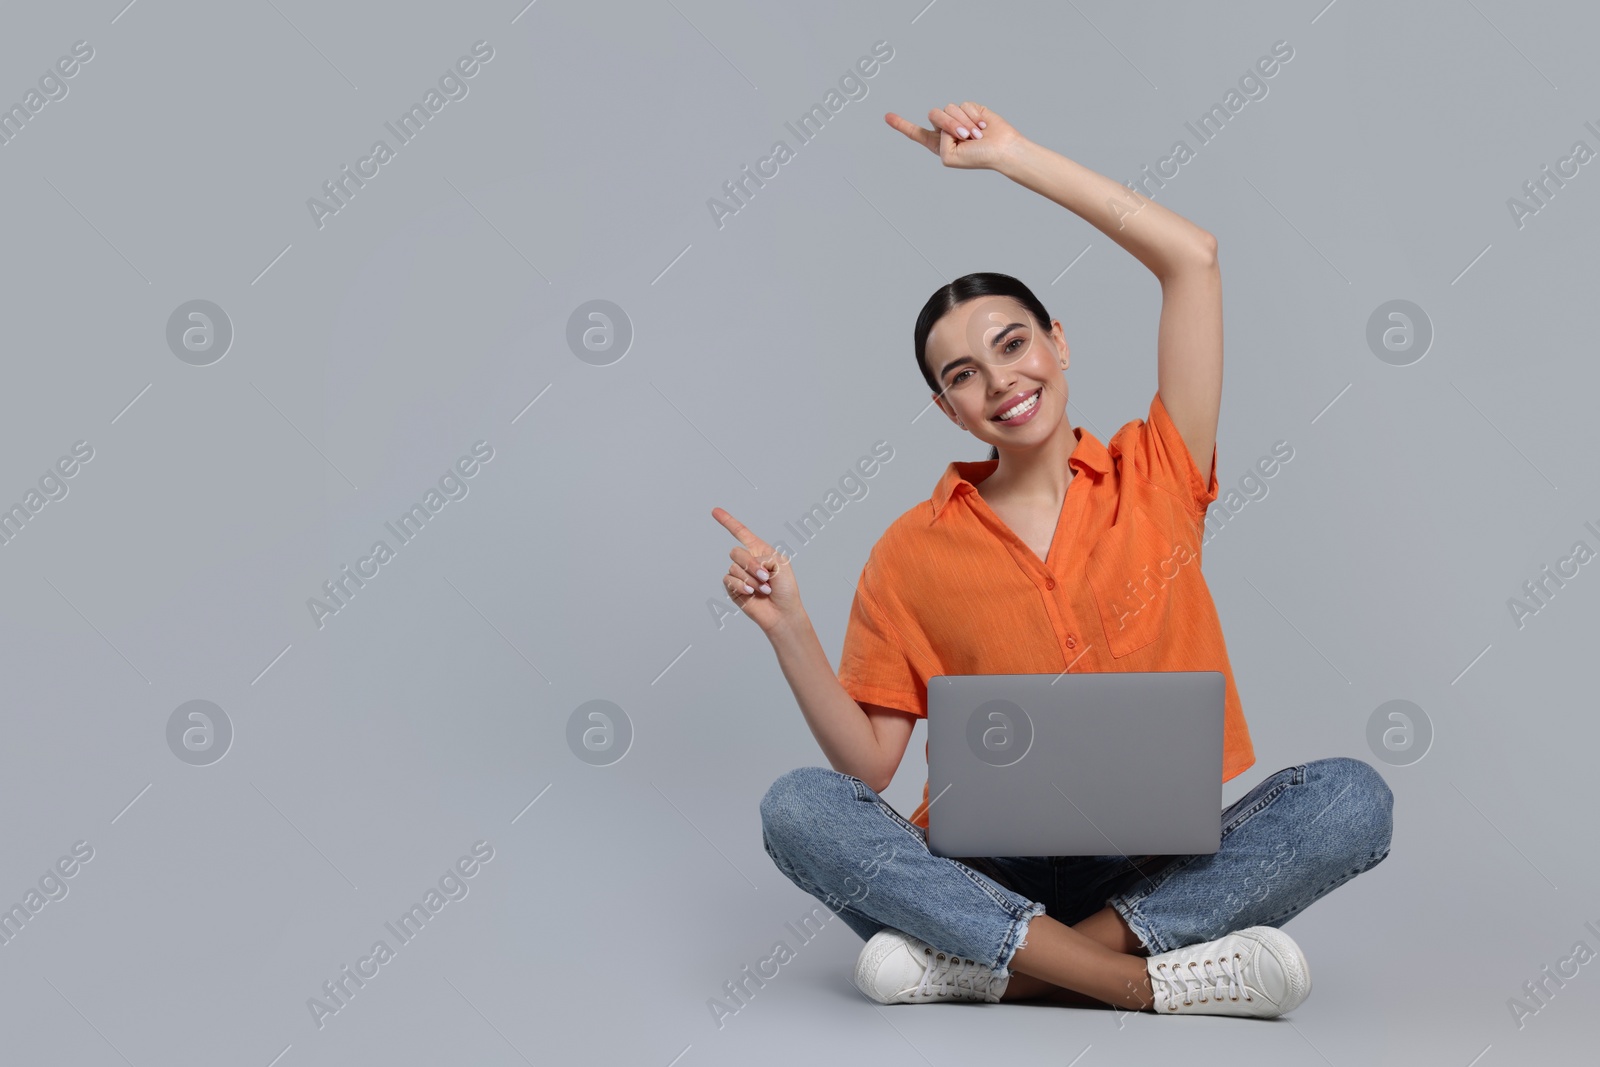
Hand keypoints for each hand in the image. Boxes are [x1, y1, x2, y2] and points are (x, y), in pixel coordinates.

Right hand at [711, 507, 806, 636]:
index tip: (714, 511)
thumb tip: (746, 563)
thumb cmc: (786, 589)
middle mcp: (748, 561)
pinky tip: (751, 592)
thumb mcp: (780, 564)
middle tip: (765, 577)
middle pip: (736, 552)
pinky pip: (729, 579)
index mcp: (760, 551)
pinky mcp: (733, 588)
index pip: (741, 533)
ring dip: (750, 579)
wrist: (782, 613)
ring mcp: (739, 575)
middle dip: (751, 565)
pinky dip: (741, 585)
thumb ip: (762, 556)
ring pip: (733, 567)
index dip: (728, 521)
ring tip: (763, 589)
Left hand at [884, 101, 1022, 170]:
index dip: (901, 125)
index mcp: (936, 144)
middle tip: (965, 136)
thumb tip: (946, 121)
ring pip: (949, 108)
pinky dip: (973, 116)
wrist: (1001, 149)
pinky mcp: (970, 109)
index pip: (916, 133)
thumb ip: (938, 140)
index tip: (887, 116)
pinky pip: (964, 104)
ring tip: (976, 135)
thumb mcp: (949, 157)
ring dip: (964, 122)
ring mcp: (958, 118)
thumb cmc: (978, 158)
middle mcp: (945, 130)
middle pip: (934, 114)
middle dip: (949, 123)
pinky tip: (983, 126)